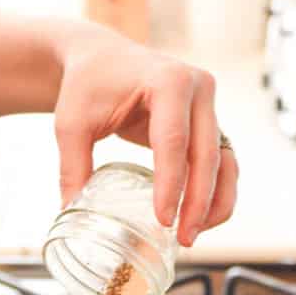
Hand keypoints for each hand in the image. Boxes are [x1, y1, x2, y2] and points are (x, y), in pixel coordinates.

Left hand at [54, 28, 236, 244]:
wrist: (101, 56)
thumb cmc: (88, 83)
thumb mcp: (72, 123)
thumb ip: (73, 167)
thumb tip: (72, 213)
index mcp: (168, 80)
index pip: (173, 140)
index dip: (171, 184)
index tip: (163, 219)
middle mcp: (198, 88)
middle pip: (206, 154)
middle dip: (198, 201)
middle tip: (184, 238)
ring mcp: (208, 104)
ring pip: (223, 160)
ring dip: (215, 201)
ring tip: (193, 235)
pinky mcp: (209, 120)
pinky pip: (221, 160)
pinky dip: (216, 190)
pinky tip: (200, 218)